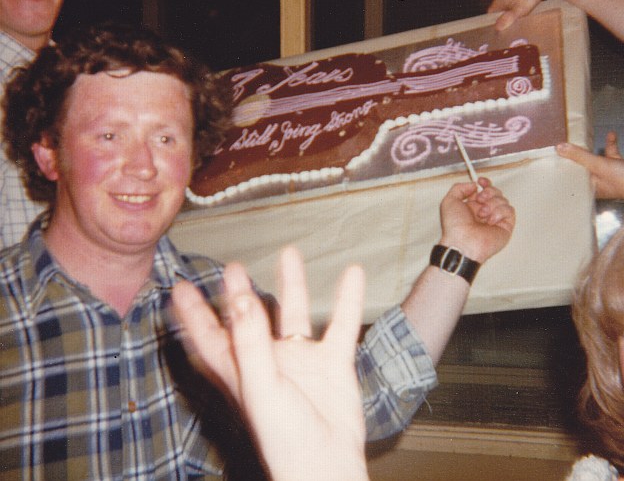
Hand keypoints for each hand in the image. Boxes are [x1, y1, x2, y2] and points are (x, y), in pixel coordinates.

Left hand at [172, 247, 368, 480]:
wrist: (328, 464)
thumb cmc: (285, 438)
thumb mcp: (260, 386)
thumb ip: (249, 341)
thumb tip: (237, 298)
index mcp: (240, 370)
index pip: (209, 336)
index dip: (193, 314)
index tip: (180, 287)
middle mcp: (267, 360)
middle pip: (249, 320)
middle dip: (239, 294)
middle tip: (234, 267)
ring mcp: (300, 361)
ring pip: (294, 314)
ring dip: (293, 284)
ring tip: (290, 253)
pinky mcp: (331, 362)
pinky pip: (341, 324)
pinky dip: (347, 299)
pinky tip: (353, 274)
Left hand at [438, 178, 515, 261]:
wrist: (463, 242)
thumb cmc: (455, 227)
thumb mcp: (449, 201)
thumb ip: (459, 188)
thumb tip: (474, 185)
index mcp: (472, 206)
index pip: (484, 190)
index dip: (485, 183)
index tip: (481, 181)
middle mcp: (484, 212)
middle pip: (495, 192)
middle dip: (488, 192)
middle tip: (480, 199)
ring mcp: (495, 219)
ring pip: (503, 200)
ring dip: (492, 204)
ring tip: (482, 214)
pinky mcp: (506, 226)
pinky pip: (509, 210)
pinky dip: (500, 212)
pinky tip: (491, 220)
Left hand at [557, 132, 623, 206]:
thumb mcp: (599, 165)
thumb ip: (580, 156)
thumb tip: (560, 148)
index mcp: (588, 186)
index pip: (570, 174)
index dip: (563, 165)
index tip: (554, 155)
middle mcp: (596, 182)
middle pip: (581, 166)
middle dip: (575, 155)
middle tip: (565, 144)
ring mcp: (608, 175)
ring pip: (595, 159)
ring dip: (591, 149)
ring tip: (583, 138)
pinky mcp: (619, 168)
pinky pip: (611, 154)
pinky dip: (610, 144)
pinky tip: (611, 134)